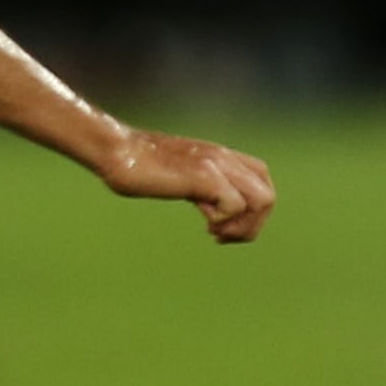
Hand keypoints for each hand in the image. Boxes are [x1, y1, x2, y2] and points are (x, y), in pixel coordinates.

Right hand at [101, 126, 274, 243]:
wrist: (117, 151)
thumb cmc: (137, 166)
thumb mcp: (179, 175)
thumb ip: (199, 185)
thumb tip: (208, 202)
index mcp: (220, 156)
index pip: (262, 178)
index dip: (250, 209)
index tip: (221, 225)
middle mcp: (224, 158)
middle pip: (268, 195)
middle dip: (251, 226)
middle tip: (221, 235)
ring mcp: (216, 165)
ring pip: (263, 200)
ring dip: (243, 226)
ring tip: (215, 232)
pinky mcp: (203, 176)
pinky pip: (235, 205)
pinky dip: (225, 221)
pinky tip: (205, 223)